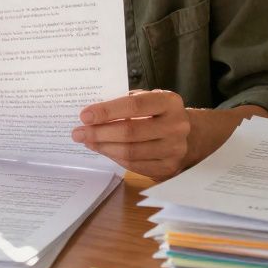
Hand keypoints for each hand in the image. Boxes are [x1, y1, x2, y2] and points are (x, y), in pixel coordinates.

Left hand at [72, 89, 190, 179]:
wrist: (188, 135)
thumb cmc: (158, 113)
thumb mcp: (148, 99)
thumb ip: (124, 103)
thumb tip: (92, 115)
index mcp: (169, 102)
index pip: (134, 105)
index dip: (107, 111)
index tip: (85, 115)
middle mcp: (176, 126)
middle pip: (130, 132)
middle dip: (99, 133)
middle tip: (78, 132)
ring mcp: (174, 149)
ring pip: (130, 152)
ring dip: (104, 147)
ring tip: (87, 141)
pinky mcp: (169, 167)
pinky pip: (134, 165)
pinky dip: (115, 158)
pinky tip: (103, 150)